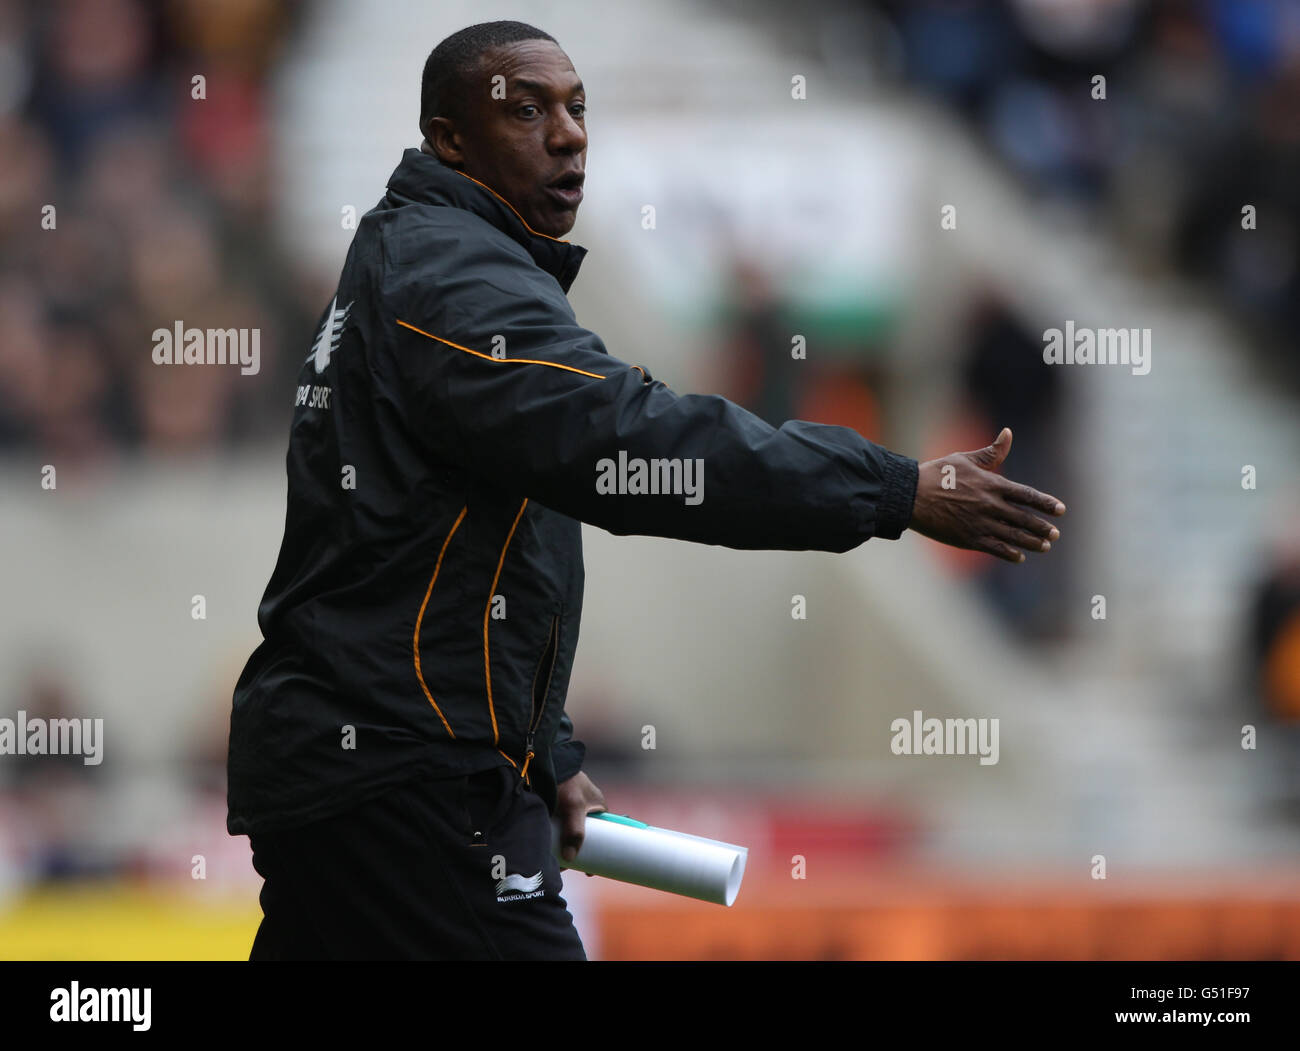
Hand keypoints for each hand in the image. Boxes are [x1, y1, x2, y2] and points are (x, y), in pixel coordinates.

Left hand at [555, 771, 605, 872]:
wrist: (544, 764)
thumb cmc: (566, 782)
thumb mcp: (574, 807)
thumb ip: (574, 832)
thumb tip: (570, 858)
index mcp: (599, 807)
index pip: (605, 834)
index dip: (599, 853)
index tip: (590, 871)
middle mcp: (586, 809)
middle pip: (585, 837)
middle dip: (577, 853)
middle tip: (569, 869)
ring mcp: (571, 809)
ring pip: (570, 834)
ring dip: (564, 847)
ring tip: (555, 864)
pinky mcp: (557, 808)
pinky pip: (558, 828)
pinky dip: (554, 839)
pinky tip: (546, 850)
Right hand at [907, 428, 1065, 562]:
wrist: (912, 496)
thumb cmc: (936, 474)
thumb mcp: (964, 458)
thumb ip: (991, 452)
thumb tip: (1008, 433)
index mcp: (992, 485)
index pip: (1027, 495)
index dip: (1046, 504)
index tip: (1061, 510)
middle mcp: (991, 505)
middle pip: (1024, 519)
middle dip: (1042, 527)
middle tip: (1055, 534)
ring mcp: (981, 524)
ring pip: (1014, 536)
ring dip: (1032, 542)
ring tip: (1045, 546)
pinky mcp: (969, 538)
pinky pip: (996, 548)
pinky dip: (1010, 553)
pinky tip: (1019, 556)